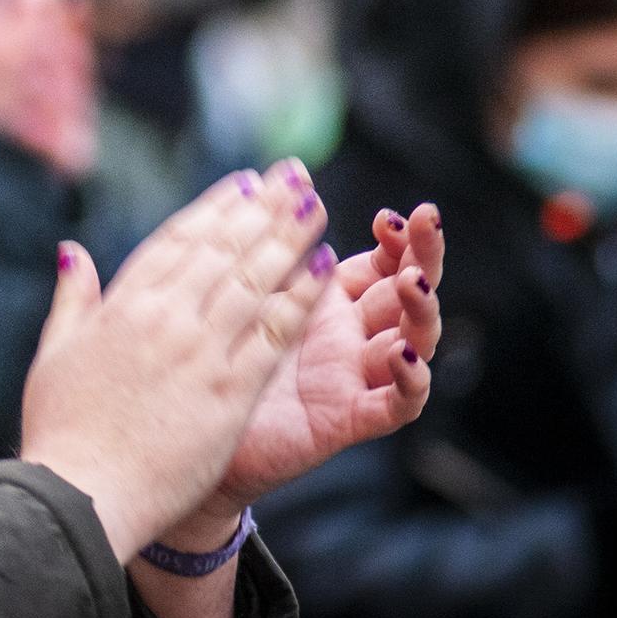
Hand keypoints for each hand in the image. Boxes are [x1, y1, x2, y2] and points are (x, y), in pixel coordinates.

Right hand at [20, 166, 331, 560]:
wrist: (80, 493)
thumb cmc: (63, 431)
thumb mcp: (55, 353)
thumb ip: (73, 298)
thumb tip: (73, 250)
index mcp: (122, 305)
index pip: (179, 239)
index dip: (216, 206)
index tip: (245, 183)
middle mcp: (164, 317)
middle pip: (224, 248)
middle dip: (263, 207)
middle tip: (293, 176)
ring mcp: (199, 351)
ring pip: (253, 278)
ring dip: (290, 238)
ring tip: (316, 207)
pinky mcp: (229, 392)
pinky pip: (273, 332)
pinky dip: (300, 296)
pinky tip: (324, 270)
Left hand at [202, 180, 443, 513]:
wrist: (188, 429)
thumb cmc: (214, 358)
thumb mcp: (244, 294)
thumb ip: (268, 252)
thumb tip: (275, 188)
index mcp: (330, 301)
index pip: (381, 262)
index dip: (394, 239)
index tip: (388, 217)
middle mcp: (351, 336)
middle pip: (407, 292)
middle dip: (424, 256)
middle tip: (428, 222)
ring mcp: (355, 377)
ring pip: (414, 341)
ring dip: (421, 309)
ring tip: (412, 282)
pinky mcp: (350, 419)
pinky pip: (396, 403)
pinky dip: (410, 379)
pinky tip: (403, 354)